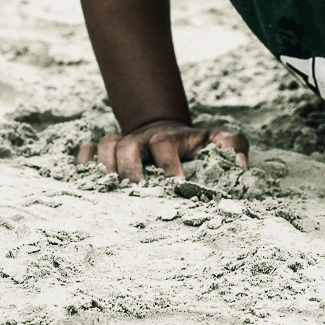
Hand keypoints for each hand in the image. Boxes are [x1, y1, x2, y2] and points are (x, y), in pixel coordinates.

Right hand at [75, 119, 248, 183]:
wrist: (167, 131)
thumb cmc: (197, 145)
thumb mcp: (218, 141)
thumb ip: (233, 146)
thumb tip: (242, 165)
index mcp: (169, 138)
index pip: (165, 146)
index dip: (169, 165)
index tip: (176, 185)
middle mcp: (142, 139)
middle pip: (128, 144)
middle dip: (129, 168)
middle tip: (136, 192)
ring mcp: (123, 143)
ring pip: (106, 145)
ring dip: (105, 165)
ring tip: (109, 190)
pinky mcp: (108, 152)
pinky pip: (87, 150)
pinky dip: (83, 160)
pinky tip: (83, 177)